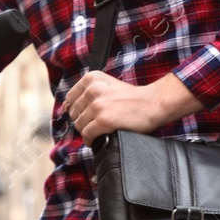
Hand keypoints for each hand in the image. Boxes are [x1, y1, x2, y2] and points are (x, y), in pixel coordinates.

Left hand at [63, 72, 202, 143]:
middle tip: (96, 125)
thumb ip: (89, 92)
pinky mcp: (103, 120)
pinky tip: (98, 139)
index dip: (77, 110)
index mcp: (92, 78)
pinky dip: (91, 140)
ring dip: (88, 132)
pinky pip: (87, 135)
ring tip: (99, 132)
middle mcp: (92, 90)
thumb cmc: (133, 98)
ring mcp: (97, 105)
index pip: (70, 99)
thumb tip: (66, 107)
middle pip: (74, 113)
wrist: (153, 103)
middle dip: (83, 121)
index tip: (86, 116)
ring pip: (80, 126)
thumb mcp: (108, 86)